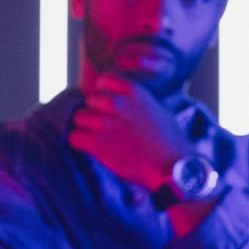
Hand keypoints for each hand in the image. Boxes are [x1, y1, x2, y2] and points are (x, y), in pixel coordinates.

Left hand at [68, 73, 192, 190]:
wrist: (173, 167)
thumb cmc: (169, 141)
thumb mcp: (154, 109)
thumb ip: (133, 102)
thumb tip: (116, 102)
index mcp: (132, 91)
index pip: (103, 82)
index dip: (104, 95)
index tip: (110, 108)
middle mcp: (116, 103)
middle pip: (88, 101)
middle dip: (94, 112)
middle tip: (104, 127)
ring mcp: (106, 124)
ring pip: (78, 118)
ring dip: (85, 128)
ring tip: (98, 139)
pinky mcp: (98, 145)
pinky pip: (74, 137)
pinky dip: (79, 143)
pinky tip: (92, 148)